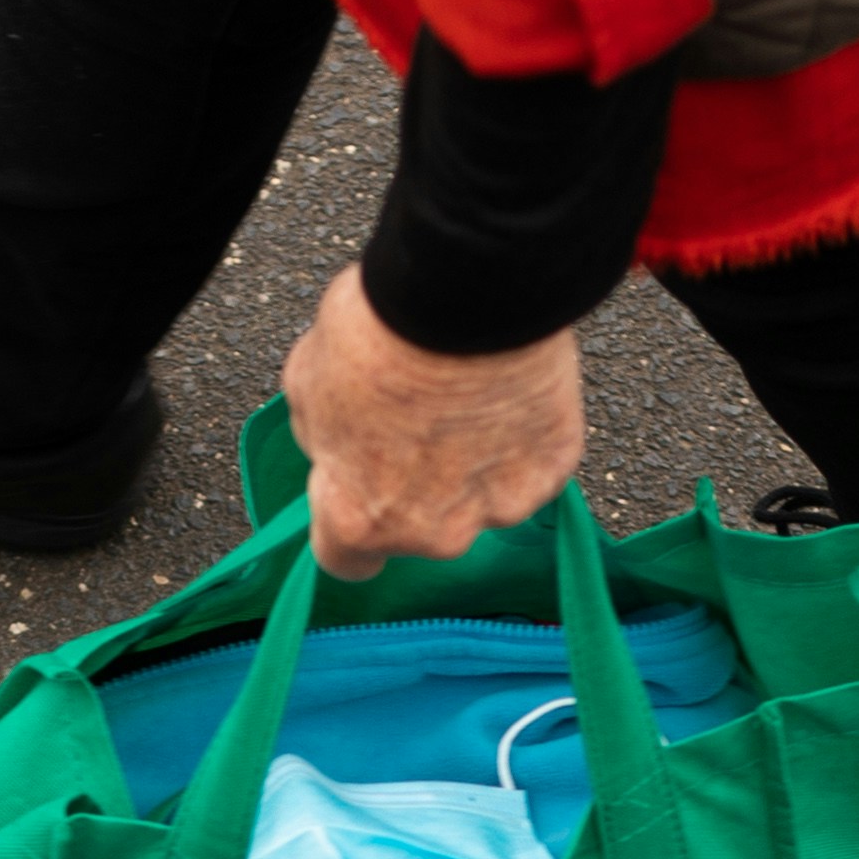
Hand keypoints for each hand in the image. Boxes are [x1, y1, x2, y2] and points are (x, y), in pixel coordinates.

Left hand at [281, 269, 585, 578]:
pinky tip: (507, 393)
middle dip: (419, 486)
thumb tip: (338, 448)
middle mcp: (434, 535)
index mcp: (360, 519)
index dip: (352, 521)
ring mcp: (499, 510)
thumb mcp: (308, 383)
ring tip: (467, 401)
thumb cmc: (377, 336)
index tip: (360, 493)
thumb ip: (322, 439)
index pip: (348, 562)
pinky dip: (519, 441)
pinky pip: (530, 468)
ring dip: (473, 466)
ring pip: (481, 501)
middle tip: (419, 420)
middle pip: (423, 529)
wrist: (461, 296)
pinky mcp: (551, 475)